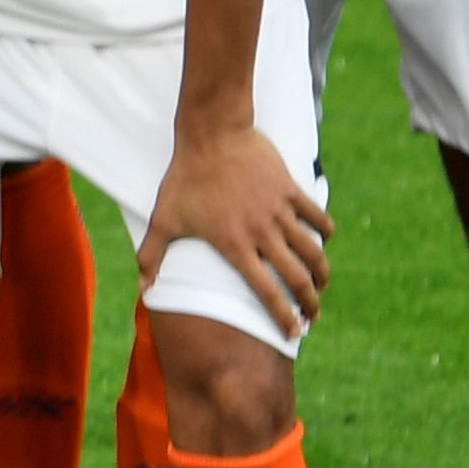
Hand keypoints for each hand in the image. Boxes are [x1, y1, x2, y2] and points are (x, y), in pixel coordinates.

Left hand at [142, 127, 328, 339]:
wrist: (211, 134)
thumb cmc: (184, 177)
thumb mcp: (164, 218)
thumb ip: (152, 255)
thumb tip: (143, 287)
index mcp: (234, 245)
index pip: (266, 292)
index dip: (283, 316)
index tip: (292, 334)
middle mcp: (261, 232)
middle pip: (297, 277)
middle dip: (310, 303)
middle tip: (313, 316)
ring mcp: (278, 210)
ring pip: (312, 250)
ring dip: (322, 272)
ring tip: (322, 285)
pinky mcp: (290, 189)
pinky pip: (316, 215)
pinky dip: (325, 230)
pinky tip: (325, 240)